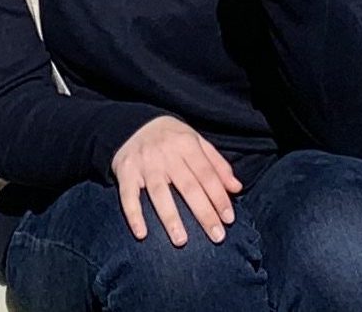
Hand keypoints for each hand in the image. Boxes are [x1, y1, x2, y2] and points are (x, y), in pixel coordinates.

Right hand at [110, 115, 242, 245]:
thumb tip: (236, 188)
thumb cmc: (170, 137)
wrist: (131, 121)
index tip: (229, 220)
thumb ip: (217, 164)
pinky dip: (133, 214)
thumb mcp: (195, 140)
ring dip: (170, 218)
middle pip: (188, 186)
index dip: (219, 197)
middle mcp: (165, 153)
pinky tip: (141, 233)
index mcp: (186, 144)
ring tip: (181, 241)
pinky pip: (128, 195)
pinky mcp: (125, 171)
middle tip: (217, 237)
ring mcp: (144, 163)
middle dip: (204, 213)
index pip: (207, 174)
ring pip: (159, 193)